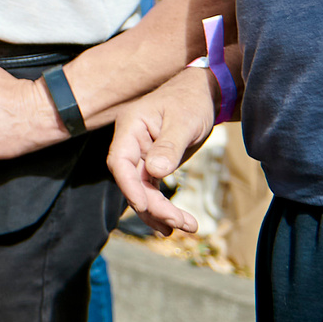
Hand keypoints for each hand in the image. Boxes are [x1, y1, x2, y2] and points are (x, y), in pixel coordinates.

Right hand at [105, 69, 216, 235]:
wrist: (202, 94)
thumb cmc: (191, 101)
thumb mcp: (183, 121)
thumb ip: (168, 146)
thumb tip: (156, 172)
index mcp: (130, 127)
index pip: (120, 162)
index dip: (129, 186)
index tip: (143, 205)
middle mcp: (131, 143)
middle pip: (132, 182)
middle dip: (154, 205)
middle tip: (178, 222)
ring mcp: (141, 155)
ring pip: (142, 190)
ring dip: (160, 212)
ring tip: (186, 227)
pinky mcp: (153, 164)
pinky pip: (152, 189)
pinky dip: (163, 207)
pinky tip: (175, 223)